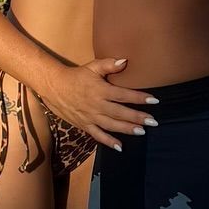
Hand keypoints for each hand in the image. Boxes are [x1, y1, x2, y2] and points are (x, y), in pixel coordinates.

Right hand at [38, 59, 157, 151]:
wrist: (55, 87)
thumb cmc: (77, 76)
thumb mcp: (92, 67)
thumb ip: (109, 64)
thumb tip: (125, 61)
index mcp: (100, 90)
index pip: (124, 95)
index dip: (139, 98)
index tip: (154, 100)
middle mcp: (97, 105)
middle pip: (120, 113)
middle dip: (138, 117)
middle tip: (153, 121)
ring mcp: (90, 117)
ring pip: (112, 125)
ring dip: (127, 129)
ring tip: (142, 132)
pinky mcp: (84, 125)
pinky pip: (98, 135)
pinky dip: (109, 142)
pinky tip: (120, 147)